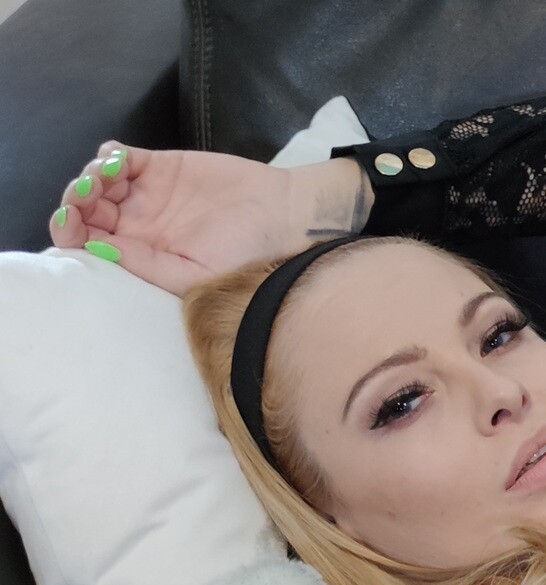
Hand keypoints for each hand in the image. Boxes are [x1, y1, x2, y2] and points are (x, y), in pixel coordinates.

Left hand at [47, 143, 369, 294]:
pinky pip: (118, 156)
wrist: (282, 216)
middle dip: (75, 201)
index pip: (89, 244)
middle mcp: (136, 226)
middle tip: (88, 194)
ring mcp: (145, 194)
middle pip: (85, 211)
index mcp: (140, 255)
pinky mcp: (159, 166)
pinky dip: (108, 155)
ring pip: (96, 181)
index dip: (71, 232)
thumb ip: (145, 265)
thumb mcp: (194, 275)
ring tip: (106, 177)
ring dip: (90, 176)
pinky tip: (118, 161)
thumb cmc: (245, 256)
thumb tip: (96, 247)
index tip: (74, 221)